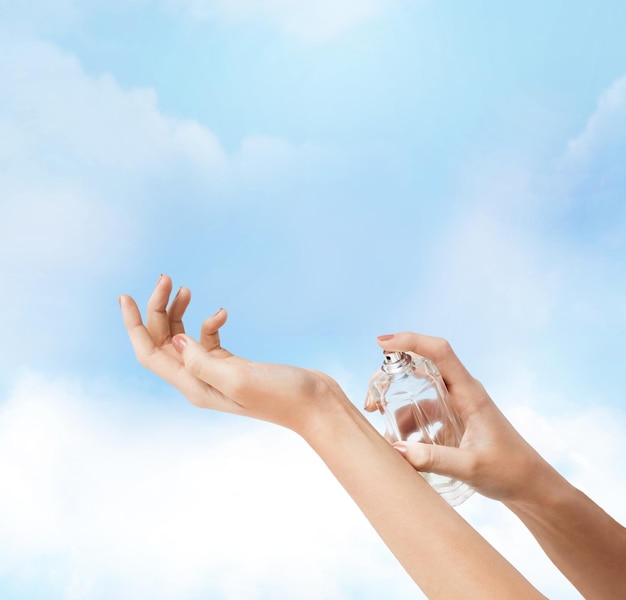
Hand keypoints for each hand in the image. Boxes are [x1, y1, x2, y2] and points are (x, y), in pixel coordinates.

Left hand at [119, 275, 344, 433]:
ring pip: (183, 337)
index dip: (134, 326)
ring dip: (180, 312)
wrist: (313, 404)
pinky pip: (209, 338)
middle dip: (159, 309)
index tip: (126, 297)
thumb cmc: (280, 395)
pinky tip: (222, 312)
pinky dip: (210, 322)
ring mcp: (215, 371)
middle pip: (164, 341)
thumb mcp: (238, 378)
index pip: (150, 353)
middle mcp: (199, 380)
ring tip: (186, 288)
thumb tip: (175, 339)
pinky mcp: (231, 363)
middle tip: (166, 278)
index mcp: (194, 386)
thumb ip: (201, 361)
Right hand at [365, 332, 550, 502]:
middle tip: (371, 403)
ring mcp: (457, 407)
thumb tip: (395, 450)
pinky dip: (408, 426)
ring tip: (384, 433)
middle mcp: (462, 393)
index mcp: (470, 392)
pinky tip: (403, 447)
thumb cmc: (510, 471)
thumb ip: (433, 460)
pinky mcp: (454, 422)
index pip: (440, 352)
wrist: (531, 487)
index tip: (382, 343)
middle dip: (391, 379)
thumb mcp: (470, 466)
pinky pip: (424, 415)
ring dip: (397, 409)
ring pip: (418, 395)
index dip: (411, 341)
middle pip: (420, 368)